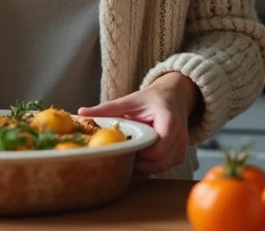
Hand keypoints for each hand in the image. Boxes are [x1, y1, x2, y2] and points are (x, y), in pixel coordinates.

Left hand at [78, 72, 201, 175]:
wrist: (172, 96)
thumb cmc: (150, 99)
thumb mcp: (129, 100)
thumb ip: (107, 109)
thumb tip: (82, 113)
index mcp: (169, 121)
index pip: (157, 149)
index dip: (140, 153)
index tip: (126, 148)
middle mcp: (180, 136)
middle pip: (160, 162)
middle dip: (140, 164)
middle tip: (123, 157)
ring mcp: (182, 146)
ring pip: (163, 168)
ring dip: (145, 167)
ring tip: (129, 157)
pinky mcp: (179, 154)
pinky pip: (165, 167)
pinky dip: (152, 166)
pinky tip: (140, 157)